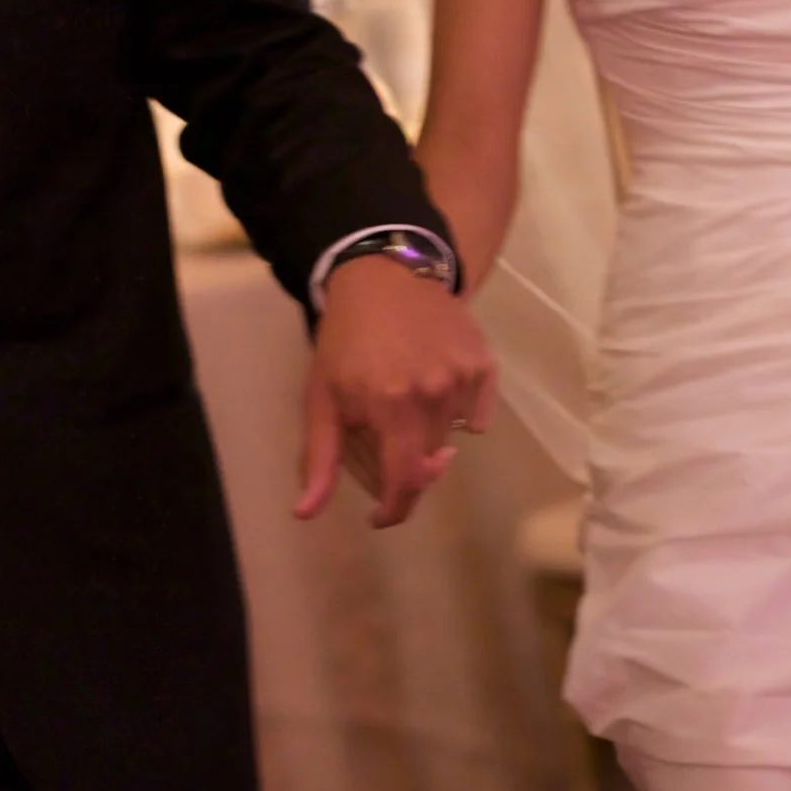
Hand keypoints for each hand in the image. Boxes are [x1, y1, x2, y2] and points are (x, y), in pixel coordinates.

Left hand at [295, 257, 494, 528]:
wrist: (385, 274)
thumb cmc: (346, 339)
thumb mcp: (321, 397)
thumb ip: (320, 458)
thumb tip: (305, 514)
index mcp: (390, 405)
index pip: (405, 481)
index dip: (395, 509)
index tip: (381, 516)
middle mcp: (433, 394)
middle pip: (427, 463)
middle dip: (405, 464)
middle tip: (384, 436)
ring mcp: (463, 377)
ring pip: (450, 439)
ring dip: (428, 436)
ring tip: (407, 400)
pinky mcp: (484, 363)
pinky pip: (477, 415)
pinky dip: (459, 415)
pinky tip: (436, 387)